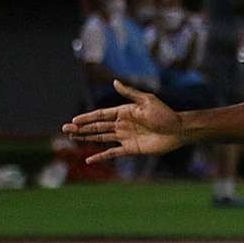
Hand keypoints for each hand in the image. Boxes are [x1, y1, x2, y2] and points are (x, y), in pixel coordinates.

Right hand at [62, 82, 184, 162]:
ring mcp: (125, 137)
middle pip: (97, 126)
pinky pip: (112, 153)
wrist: (179, 130)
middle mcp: (122, 124)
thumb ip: (130, 93)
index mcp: (124, 112)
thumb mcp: (147, 101)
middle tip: (64, 129)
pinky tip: (89, 159)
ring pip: (101, 137)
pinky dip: (101, 156)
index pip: (101, 115)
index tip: (73, 120)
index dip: (87, 117)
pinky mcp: (131, 149)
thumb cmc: (165, 114)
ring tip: (71, 138)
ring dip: (86, 138)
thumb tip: (114, 82)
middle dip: (81, 128)